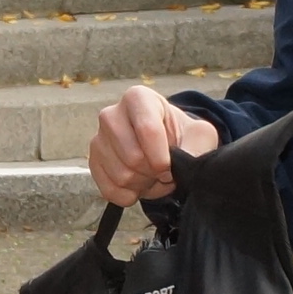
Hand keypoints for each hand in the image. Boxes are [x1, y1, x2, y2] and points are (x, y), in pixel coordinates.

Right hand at [89, 83, 218, 204]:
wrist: (164, 147)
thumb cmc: (181, 135)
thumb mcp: (199, 135)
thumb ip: (197, 146)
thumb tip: (183, 163)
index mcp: (138, 98)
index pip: (147, 129)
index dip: (162, 156)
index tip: (170, 166)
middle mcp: (112, 114)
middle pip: (132, 157)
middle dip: (153, 171)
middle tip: (163, 170)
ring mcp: (99, 139)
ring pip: (121, 176)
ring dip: (143, 184)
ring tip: (152, 175)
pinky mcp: (93, 162)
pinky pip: (108, 189)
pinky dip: (129, 195)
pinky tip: (138, 185)